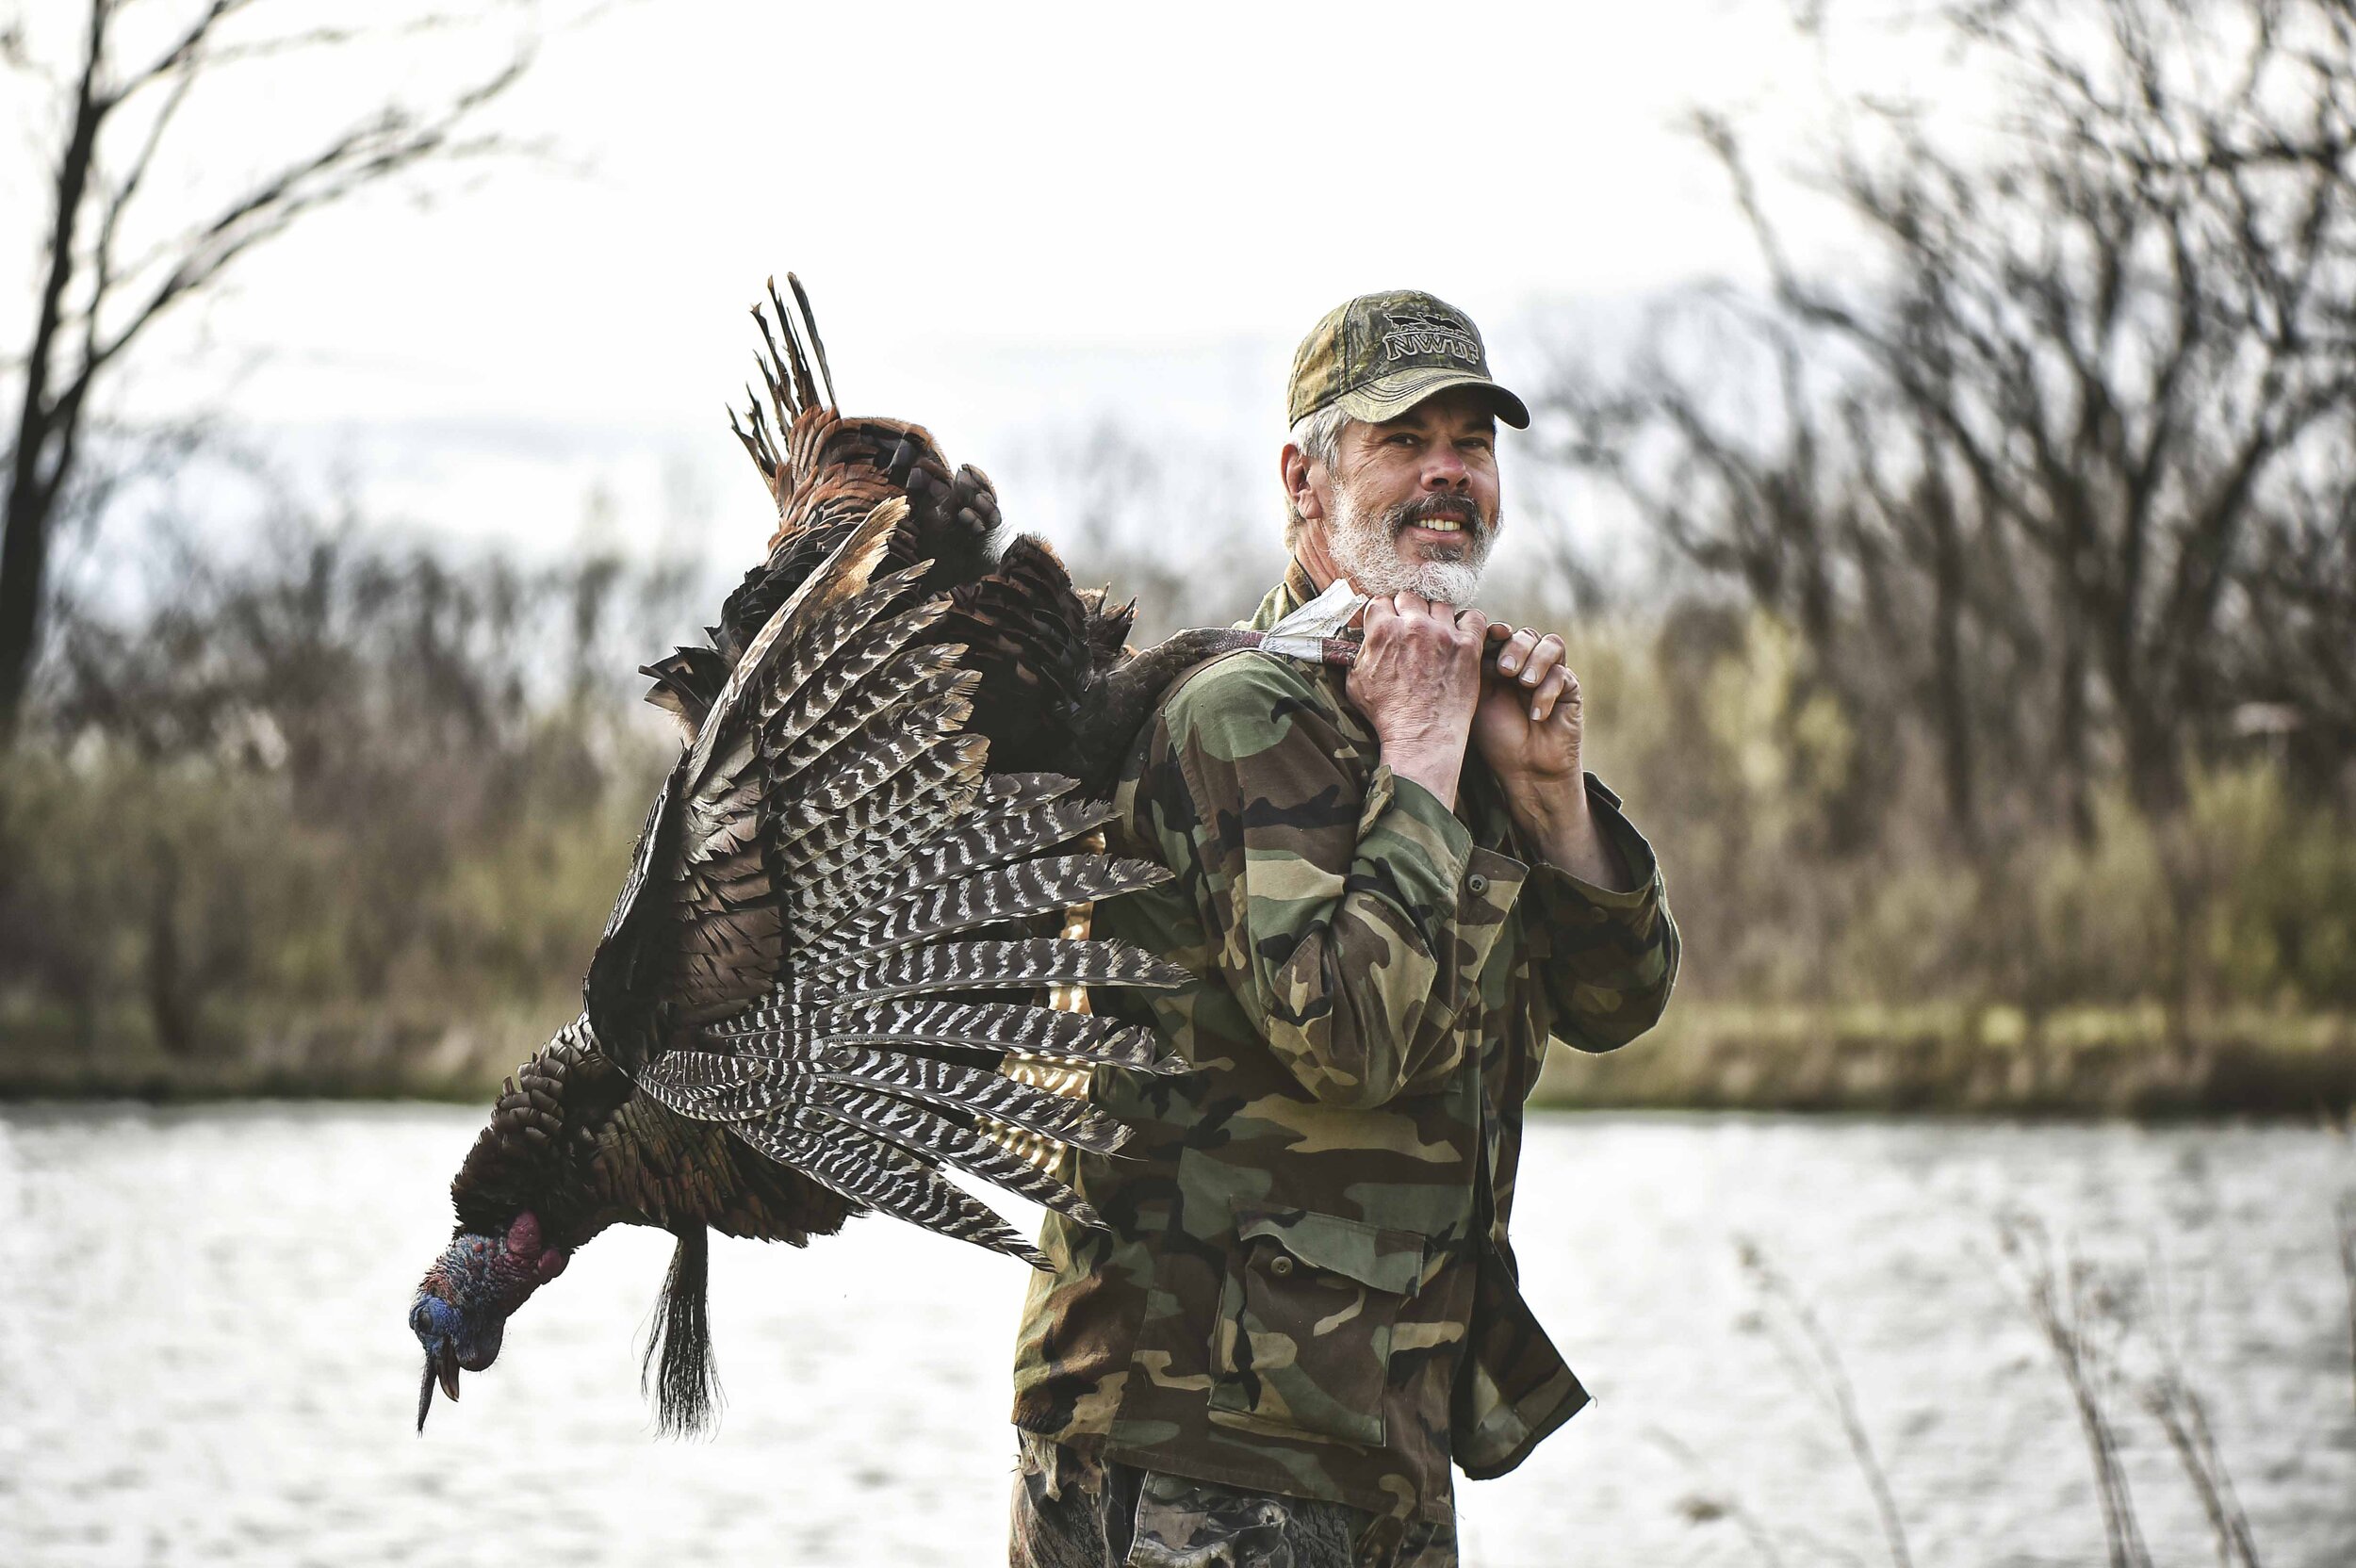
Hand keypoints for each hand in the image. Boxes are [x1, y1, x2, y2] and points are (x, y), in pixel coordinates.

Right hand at [1345, 591, 1486, 808]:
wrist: (1421, 737)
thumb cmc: (1387, 715)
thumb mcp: (1355, 682)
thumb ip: (1359, 653)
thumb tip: (1361, 640)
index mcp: (1382, 631)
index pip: (1380, 602)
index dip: (1383, 614)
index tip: (1388, 624)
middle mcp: (1413, 625)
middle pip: (1409, 597)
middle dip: (1407, 611)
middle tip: (1411, 630)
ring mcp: (1443, 633)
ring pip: (1440, 605)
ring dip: (1436, 616)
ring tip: (1436, 634)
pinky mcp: (1468, 646)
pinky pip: (1474, 617)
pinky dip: (1468, 623)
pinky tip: (1461, 635)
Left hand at [1473, 623, 1633, 888]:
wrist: (1525, 770)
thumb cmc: (1496, 737)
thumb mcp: (1477, 698)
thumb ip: (1476, 668)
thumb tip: (1469, 635)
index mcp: (1501, 661)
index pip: (1502, 633)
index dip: (1496, 631)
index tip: (1490, 638)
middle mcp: (1526, 664)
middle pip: (1526, 634)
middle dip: (1515, 647)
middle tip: (1504, 670)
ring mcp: (1550, 674)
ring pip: (1550, 644)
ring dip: (1535, 660)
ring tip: (1522, 683)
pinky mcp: (1570, 688)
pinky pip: (1563, 674)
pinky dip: (1548, 691)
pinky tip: (1536, 715)